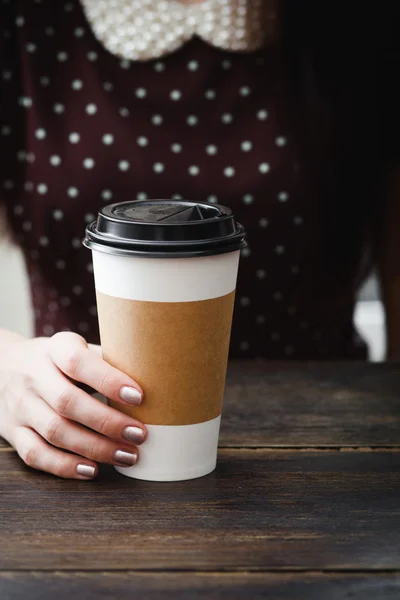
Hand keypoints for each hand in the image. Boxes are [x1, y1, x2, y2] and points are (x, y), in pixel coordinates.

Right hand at [0, 331, 145, 479]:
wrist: (4, 366)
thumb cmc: (56, 360)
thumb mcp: (77, 348)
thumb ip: (107, 361)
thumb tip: (153, 377)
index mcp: (54, 348)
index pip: (77, 362)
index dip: (108, 380)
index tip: (138, 396)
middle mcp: (32, 376)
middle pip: (67, 402)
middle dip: (108, 422)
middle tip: (139, 435)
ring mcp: (20, 406)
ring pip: (55, 432)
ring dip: (95, 448)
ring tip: (127, 455)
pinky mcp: (12, 431)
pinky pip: (36, 454)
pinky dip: (64, 466)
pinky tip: (91, 470)